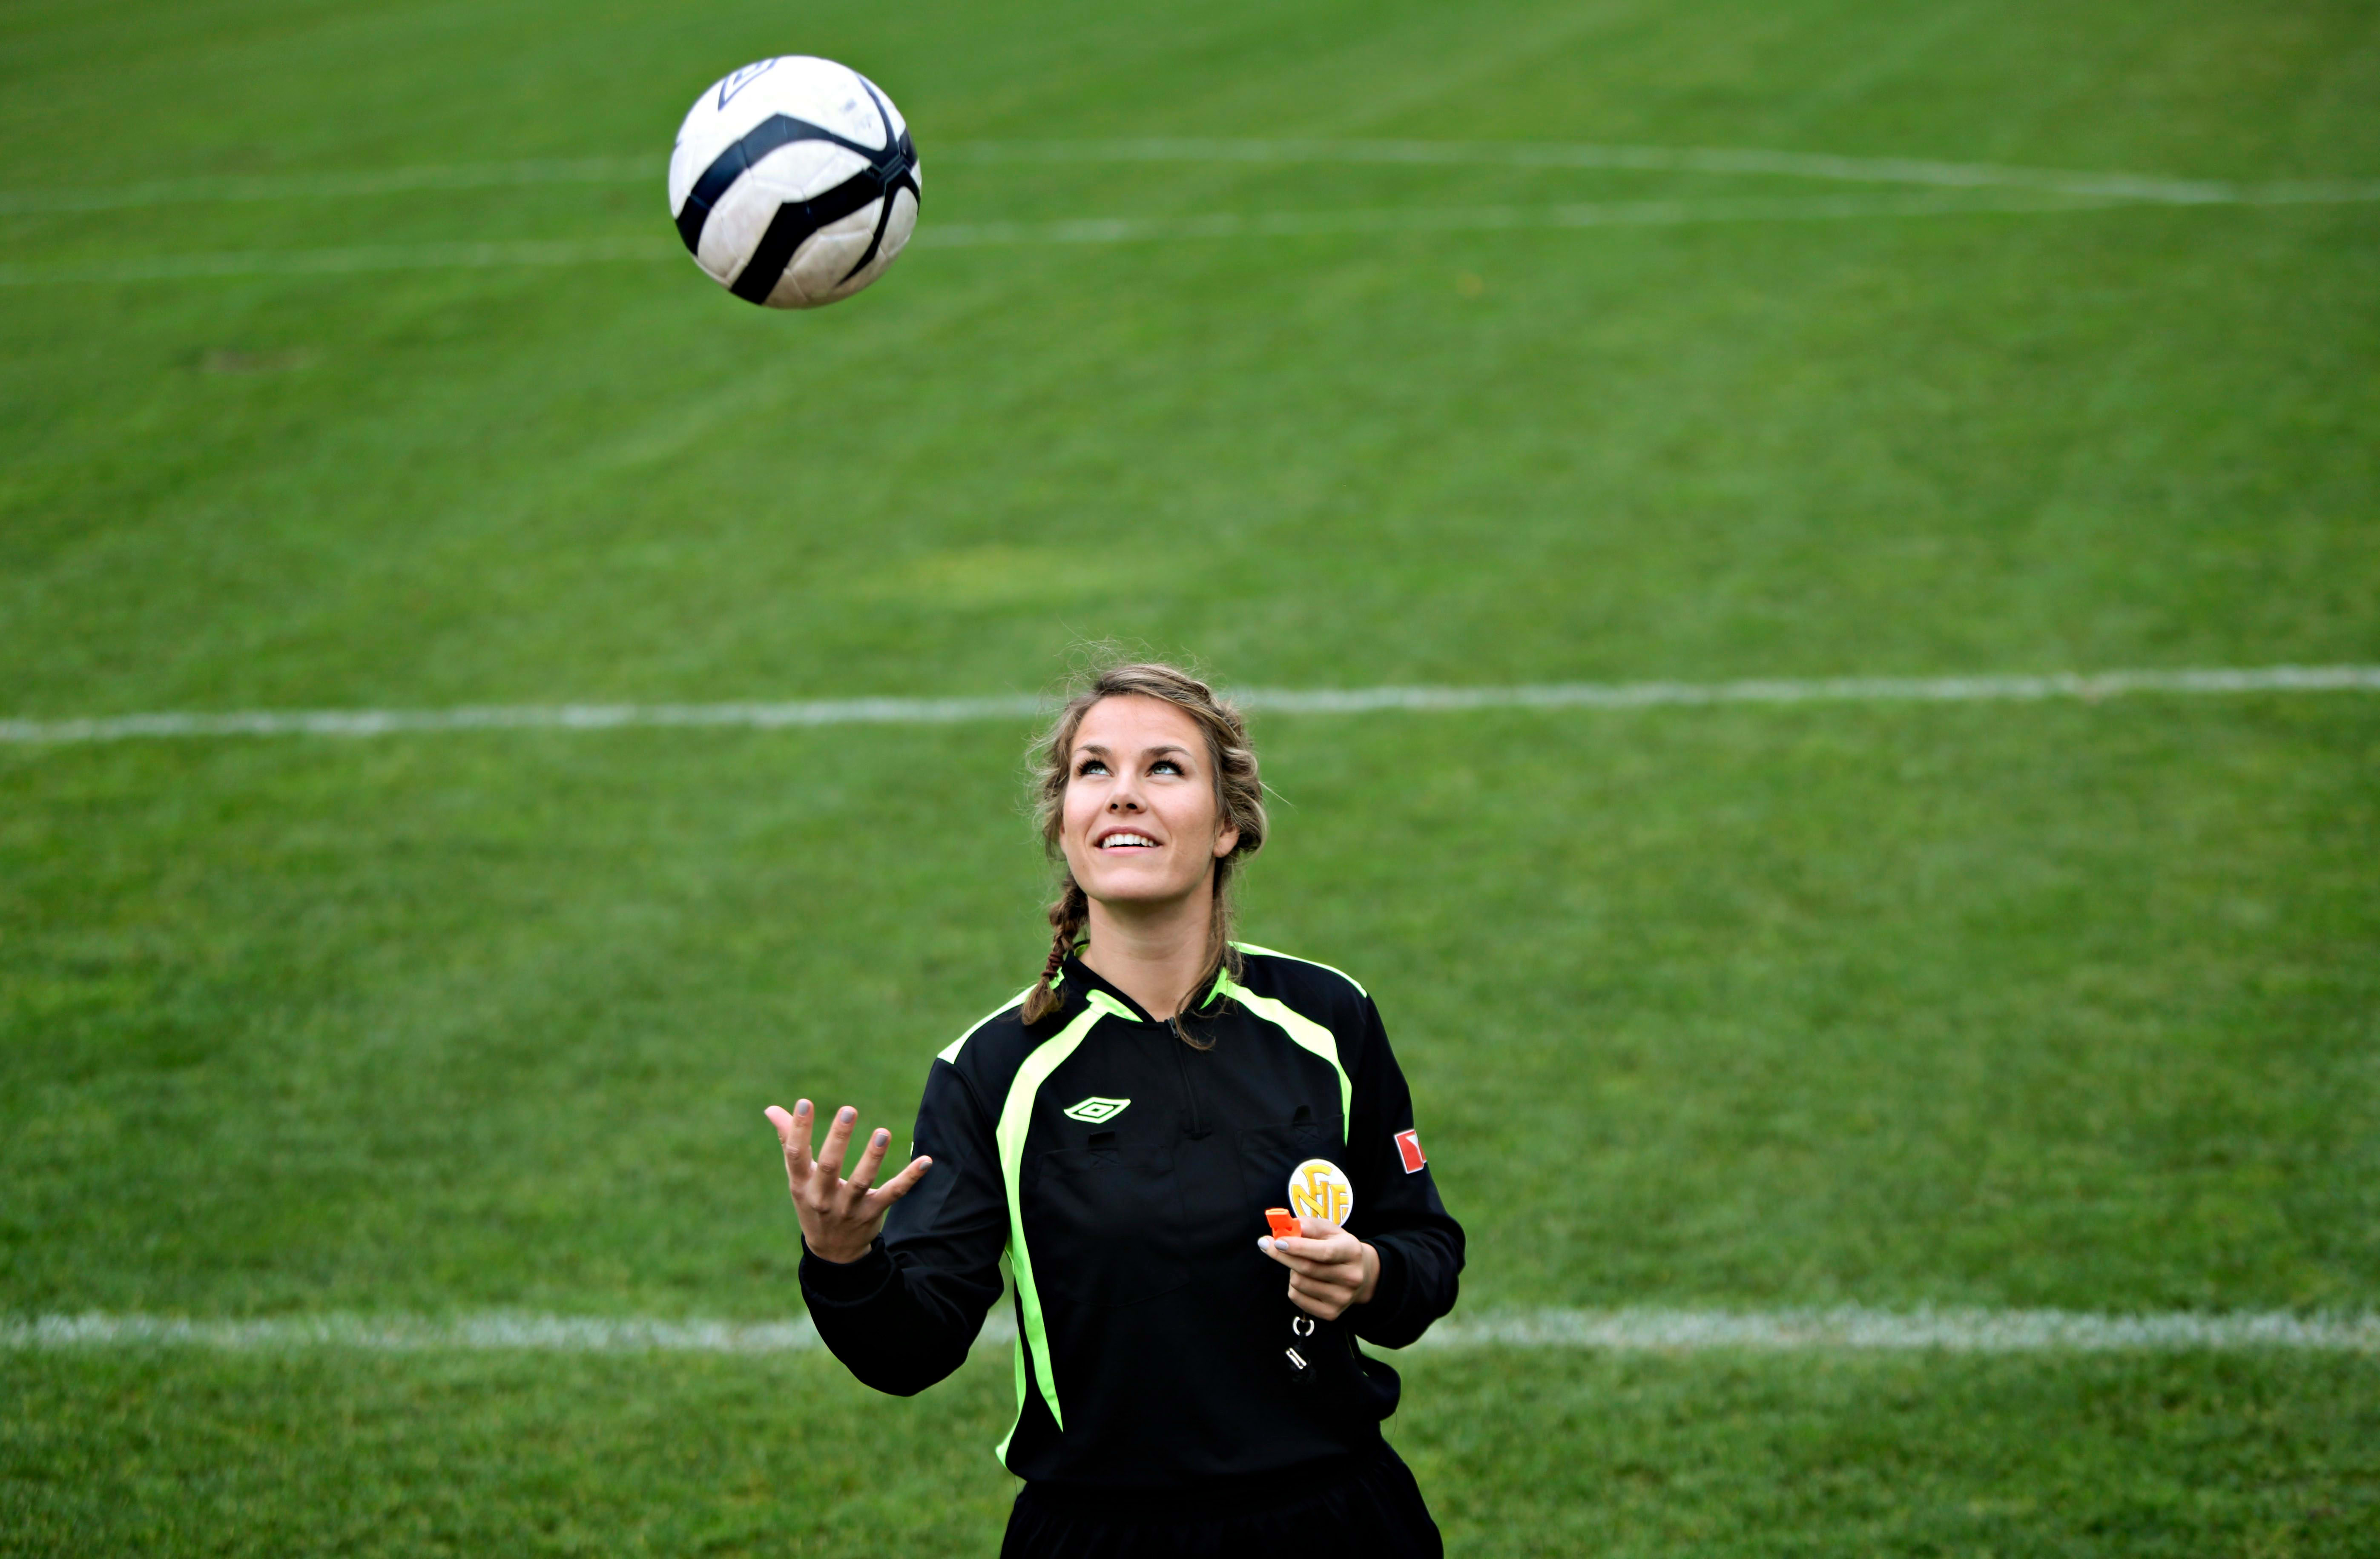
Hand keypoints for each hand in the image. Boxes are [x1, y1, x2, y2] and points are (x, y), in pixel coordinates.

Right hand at [765, 1100, 931, 1264]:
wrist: (832, 1252)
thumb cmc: (813, 1201)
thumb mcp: (798, 1177)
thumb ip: (788, 1141)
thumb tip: (771, 1110)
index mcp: (801, 1184)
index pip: (796, 1155)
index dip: (798, 1129)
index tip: (804, 1102)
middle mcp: (823, 1197)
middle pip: (829, 1166)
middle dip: (838, 1139)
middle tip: (848, 1110)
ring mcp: (849, 1208)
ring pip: (862, 1181)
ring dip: (873, 1157)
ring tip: (883, 1132)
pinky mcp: (873, 1213)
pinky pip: (894, 1194)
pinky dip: (910, 1178)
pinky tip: (926, 1160)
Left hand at [1259, 1217, 1379, 1320]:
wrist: (1361, 1275)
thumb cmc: (1338, 1247)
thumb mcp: (1329, 1231)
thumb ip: (1309, 1226)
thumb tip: (1289, 1226)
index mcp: (1352, 1252)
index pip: (1324, 1252)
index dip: (1298, 1247)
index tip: (1277, 1241)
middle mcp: (1351, 1277)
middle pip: (1307, 1268)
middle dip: (1283, 1255)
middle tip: (1266, 1244)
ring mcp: (1342, 1298)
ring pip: (1299, 1282)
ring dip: (1292, 1270)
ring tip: (1302, 1265)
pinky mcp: (1331, 1313)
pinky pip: (1297, 1297)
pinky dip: (1293, 1286)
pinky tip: (1305, 1280)